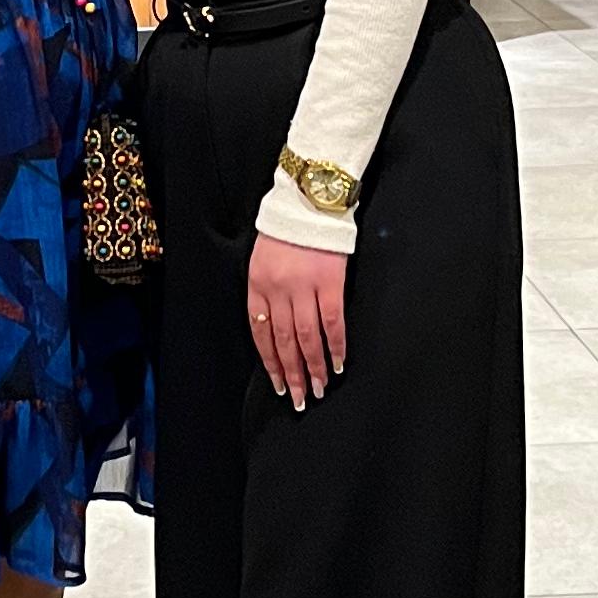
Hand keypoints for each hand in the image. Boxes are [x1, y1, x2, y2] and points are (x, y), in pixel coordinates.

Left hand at [248, 232, 348, 405]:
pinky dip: (336, 345)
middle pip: (284, 341)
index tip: (279, 383)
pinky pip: (332, 321)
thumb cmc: (286, 230)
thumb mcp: (262, 260)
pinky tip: (339, 362)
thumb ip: (266, 293)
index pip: (261, 333)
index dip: (270, 362)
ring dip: (314, 366)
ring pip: (307, 337)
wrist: (308, 200)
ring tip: (321, 387)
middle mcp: (278, 289)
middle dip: (292, 374)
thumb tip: (275, 331)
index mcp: (257, 284)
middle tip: (300, 398)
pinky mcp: (330, 281)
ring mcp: (304, 286)